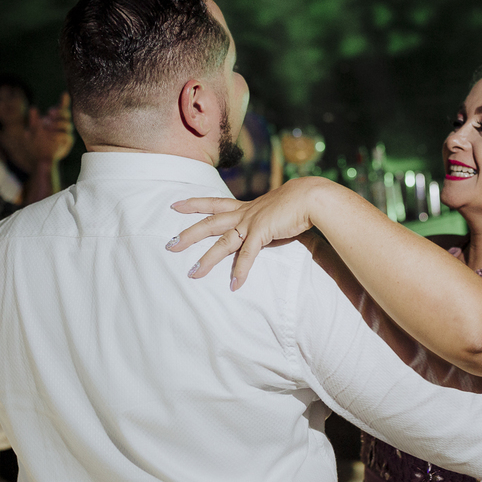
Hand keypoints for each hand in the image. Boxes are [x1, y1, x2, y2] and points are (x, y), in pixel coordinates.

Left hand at [26, 92, 73, 163]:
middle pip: (66, 114)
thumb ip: (33, 121)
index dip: (64, 100)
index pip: (62, 108)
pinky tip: (51, 136)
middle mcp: (62, 124)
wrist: (41, 157)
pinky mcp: (67, 141)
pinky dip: (59, 134)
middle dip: (59, 112)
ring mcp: (66, 132)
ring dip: (57, 123)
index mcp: (55, 119)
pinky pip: (67, 136)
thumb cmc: (37, 142)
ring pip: (67, 124)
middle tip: (50, 113)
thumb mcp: (32, 131)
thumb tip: (33, 108)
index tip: (64, 94)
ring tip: (47, 126)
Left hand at [169, 176, 329, 288]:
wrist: (311, 196)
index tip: (175, 205)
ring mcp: (252, 222)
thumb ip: (268, 219)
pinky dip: (241, 270)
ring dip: (206, 259)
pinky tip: (235, 285)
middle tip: (169, 245)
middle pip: (209, 223)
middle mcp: (244, 214)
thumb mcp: (277, 210)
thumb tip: (270, 226)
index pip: (214, 203)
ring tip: (192, 273)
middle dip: (188, 234)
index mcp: (246, 207)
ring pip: (222, 242)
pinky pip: (247, 255)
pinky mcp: (262, 232)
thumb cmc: (300, 202)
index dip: (194, 204)